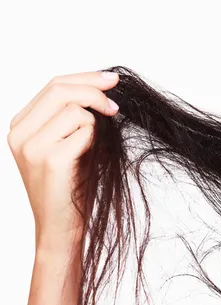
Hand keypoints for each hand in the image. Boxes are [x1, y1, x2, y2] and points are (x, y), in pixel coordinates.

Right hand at [7, 70, 119, 244]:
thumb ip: (72, 114)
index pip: (53, 85)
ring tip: (91, 149)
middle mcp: (19, 134)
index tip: (112, 79)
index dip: (86, 78)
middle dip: (95, 90)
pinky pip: (85, 131)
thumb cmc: (70, 185)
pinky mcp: (50, 159)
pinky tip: (87, 160)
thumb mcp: (66, 142)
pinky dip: (95, 141)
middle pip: (60, 89)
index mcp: (20, 126)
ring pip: (75, 110)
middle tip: (116, 106)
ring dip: (95, 125)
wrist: (61, 226)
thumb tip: (103, 85)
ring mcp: (32, 147)